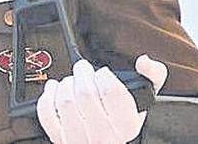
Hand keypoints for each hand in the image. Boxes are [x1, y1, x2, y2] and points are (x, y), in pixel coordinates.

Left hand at [36, 55, 167, 143]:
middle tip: (82, 69)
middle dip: (82, 74)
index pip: (112, 92)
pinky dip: (48, 96)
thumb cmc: (120, 120)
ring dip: (65, 84)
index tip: (102, 72)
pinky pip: (47, 113)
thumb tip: (145, 61)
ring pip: (65, 101)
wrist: (106, 142)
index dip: (104, 75)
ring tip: (72, 80)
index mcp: (126, 124)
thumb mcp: (142, 101)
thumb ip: (150, 77)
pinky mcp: (59, 138)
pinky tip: (55, 90)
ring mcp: (79, 137)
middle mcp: (103, 134)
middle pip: (85, 93)